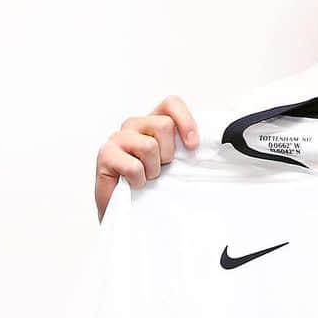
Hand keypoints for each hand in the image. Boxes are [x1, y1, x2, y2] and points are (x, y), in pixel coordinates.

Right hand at [94, 96, 198, 221]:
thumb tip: (212, 147)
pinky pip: (134, 166)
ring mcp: (117, 138)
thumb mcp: (174, 166)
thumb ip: (185, 150)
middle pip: (164, 125)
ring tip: (146, 178)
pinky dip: (139, 181)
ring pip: (150, 145)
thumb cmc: (150, 188)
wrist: (124, 213)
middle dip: (168, 154)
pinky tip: (133, 185)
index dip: (185, 121)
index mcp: (151, 123)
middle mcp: (133, 126)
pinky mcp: (105, 154)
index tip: (192, 146)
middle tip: (159, 169)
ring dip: (152, 170)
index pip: (170, 104)